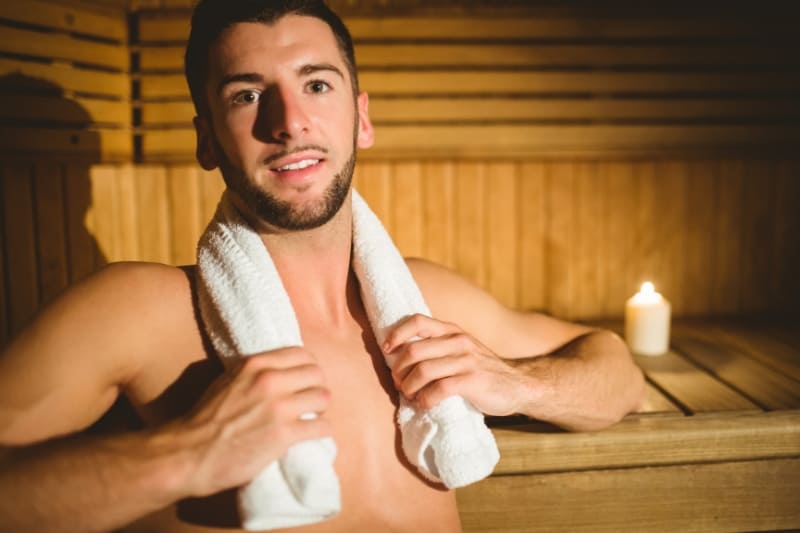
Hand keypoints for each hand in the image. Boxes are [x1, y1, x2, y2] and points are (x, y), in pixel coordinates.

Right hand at [176, 347, 331, 497]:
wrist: (188, 453)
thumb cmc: (204, 419)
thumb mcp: (228, 380)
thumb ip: (254, 372)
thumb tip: (280, 371)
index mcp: (256, 363)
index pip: (302, 354)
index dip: (308, 368)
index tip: (305, 381)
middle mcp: (270, 380)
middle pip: (317, 374)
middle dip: (316, 388)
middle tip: (310, 402)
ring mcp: (279, 407)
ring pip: (323, 397)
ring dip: (321, 409)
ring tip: (312, 418)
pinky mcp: (284, 434)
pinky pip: (322, 426)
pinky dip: (322, 430)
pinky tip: (312, 435)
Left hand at [383, 314, 532, 415]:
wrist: (519, 386)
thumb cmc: (481, 370)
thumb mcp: (460, 350)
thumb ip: (437, 348)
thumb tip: (399, 357)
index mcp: (452, 331)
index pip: (418, 321)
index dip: (397, 334)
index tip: (387, 349)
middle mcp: (458, 341)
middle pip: (414, 350)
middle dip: (398, 370)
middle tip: (399, 384)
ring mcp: (467, 361)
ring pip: (423, 371)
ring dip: (409, 387)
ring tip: (410, 396)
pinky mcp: (474, 381)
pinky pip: (439, 389)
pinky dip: (426, 399)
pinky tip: (425, 404)